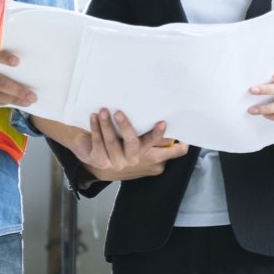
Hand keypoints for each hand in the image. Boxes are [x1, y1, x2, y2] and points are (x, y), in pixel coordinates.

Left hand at [70, 110, 188, 180]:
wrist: (100, 164)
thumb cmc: (129, 149)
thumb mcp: (148, 146)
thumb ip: (161, 140)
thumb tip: (179, 124)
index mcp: (151, 157)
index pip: (164, 151)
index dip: (162, 139)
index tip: (162, 123)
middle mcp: (134, 160)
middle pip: (134, 144)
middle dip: (127, 128)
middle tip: (120, 112)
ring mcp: (116, 162)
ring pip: (111, 143)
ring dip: (107, 125)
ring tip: (104, 110)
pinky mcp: (99, 161)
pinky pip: (97, 143)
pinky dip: (95, 128)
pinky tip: (94, 116)